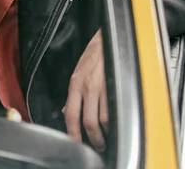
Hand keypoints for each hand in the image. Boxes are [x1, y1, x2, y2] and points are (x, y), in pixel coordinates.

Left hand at [63, 29, 107, 151]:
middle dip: (92, 138)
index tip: (74, 142)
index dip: (72, 132)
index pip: (71, 114)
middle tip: (96, 146)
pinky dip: (115, 121)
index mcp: (75, 84)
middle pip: (88, 121)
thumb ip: (73, 94)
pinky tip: (115, 125)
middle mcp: (88, 87)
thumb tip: (67, 111)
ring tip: (106, 139)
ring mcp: (104, 87)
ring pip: (104, 119)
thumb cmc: (93, 55)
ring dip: (105, 133)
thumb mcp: (77, 73)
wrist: (108, 39)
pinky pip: (116, 109)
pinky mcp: (117, 86)